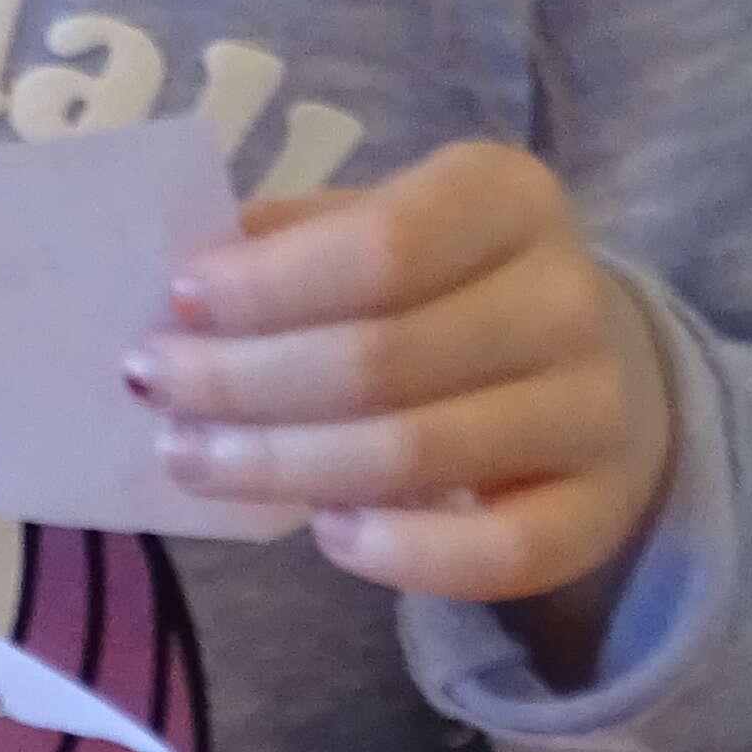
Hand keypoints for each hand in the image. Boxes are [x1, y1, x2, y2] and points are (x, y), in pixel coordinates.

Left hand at [132, 139, 674, 648]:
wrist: (588, 364)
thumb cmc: (440, 285)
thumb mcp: (375, 226)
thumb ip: (290, 244)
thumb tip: (182, 286)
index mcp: (506, 199)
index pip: (383, 244)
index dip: (270, 283)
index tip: (177, 302)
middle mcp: (568, 298)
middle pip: (383, 357)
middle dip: (242, 381)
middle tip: (151, 389)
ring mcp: (597, 410)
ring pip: (419, 455)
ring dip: (283, 464)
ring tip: (194, 458)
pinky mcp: (601, 511)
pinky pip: (498, 553)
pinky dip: (398, 552)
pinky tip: (323, 529)